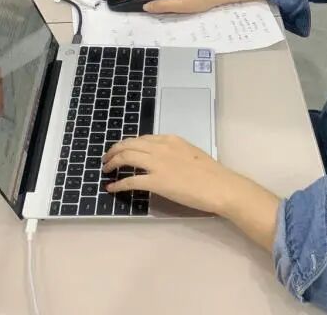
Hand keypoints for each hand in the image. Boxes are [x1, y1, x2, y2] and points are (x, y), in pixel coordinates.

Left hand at [102, 135, 238, 213]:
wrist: (220, 186)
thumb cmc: (211, 173)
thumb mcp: (191, 153)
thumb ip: (175, 153)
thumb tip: (163, 160)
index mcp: (171, 139)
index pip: (142, 138)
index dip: (127, 144)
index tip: (121, 150)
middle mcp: (162, 147)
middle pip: (129, 144)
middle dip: (114, 150)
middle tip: (106, 159)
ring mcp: (158, 164)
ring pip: (126, 157)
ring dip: (112, 162)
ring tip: (106, 169)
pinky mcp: (156, 182)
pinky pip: (130, 180)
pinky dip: (118, 183)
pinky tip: (111, 187)